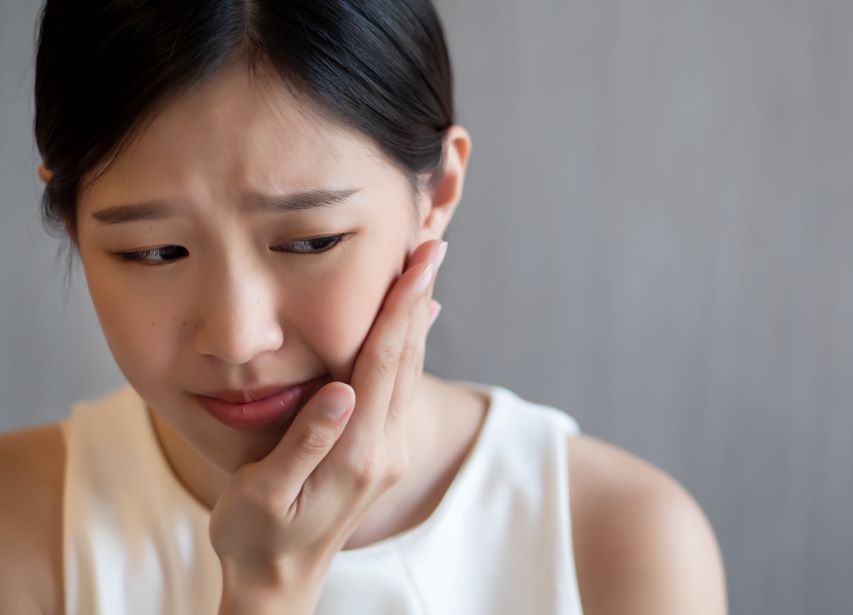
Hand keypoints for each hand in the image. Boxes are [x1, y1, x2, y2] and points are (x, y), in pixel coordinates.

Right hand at [210, 238, 446, 611]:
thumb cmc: (256, 538)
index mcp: (355, 453)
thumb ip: (304, 444)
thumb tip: (340, 391)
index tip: (420, 263)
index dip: (401, 309)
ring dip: (419, 315)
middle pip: (407, 357)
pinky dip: (409, 345)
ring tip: (427, 269)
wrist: (281, 582)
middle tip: (433, 245)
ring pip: (409, 369)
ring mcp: (388, 451)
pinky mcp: (382, 452)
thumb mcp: (263, 496)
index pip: (383, 364)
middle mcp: (384, 449)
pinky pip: (401, 386)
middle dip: (420, 297)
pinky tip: (415, 322)